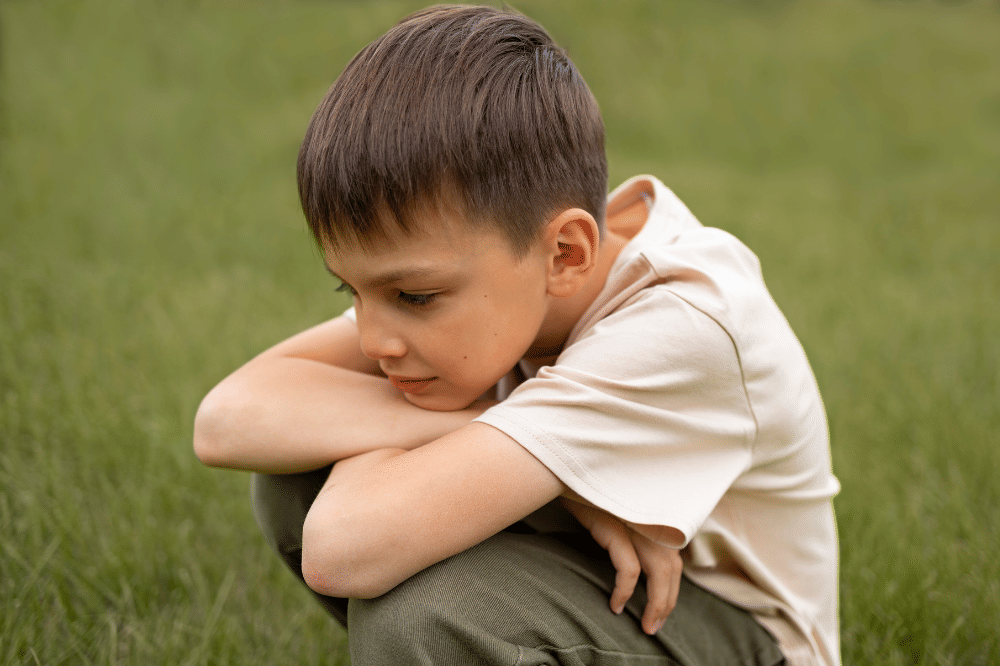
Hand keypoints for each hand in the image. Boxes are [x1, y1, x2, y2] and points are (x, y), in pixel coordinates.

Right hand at [559, 497, 681, 634]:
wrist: (564, 474)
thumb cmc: (590, 497)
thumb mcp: (618, 514)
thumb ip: (635, 533)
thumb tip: (642, 569)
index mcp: (657, 516)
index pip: (675, 560)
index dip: (672, 590)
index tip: (661, 612)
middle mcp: (652, 518)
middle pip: (671, 568)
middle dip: (666, 602)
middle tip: (654, 626)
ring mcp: (635, 521)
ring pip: (659, 571)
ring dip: (656, 603)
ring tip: (646, 625)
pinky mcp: (614, 526)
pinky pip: (629, 569)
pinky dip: (626, 591)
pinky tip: (616, 605)